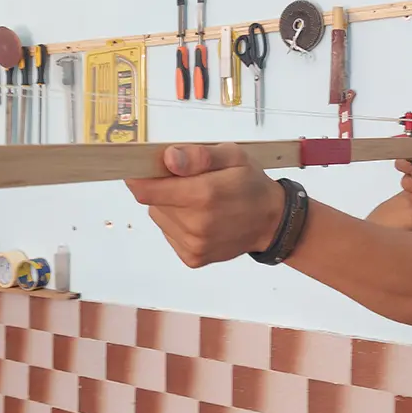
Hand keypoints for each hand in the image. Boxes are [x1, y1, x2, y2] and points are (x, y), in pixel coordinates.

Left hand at [124, 144, 284, 267]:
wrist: (271, 221)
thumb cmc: (250, 184)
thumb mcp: (232, 155)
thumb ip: (198, 155)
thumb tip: (169, 158)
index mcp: (204, 194)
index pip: (146, 189)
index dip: (140, 176)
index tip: (145, 168)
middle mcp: (196, 224)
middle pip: (151, 202)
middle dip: (163, 188)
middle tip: (191, 183)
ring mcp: (194, 244)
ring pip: (159, 217)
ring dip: (171, 206)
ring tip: (199, 201)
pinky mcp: (193, 257)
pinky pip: (169, 234)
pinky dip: (178, 224)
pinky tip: (200, 218)